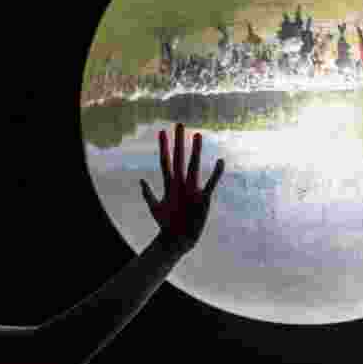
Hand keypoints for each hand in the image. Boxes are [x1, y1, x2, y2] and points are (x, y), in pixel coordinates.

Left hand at [140, 123, 224, 254]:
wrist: (177, 240)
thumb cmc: (165, 224)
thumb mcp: (155, 208)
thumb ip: (148, 194)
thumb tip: (141, 180)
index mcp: (169, 184)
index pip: (165, 161)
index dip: (163, 147)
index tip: (161, 131)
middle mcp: (181, 182)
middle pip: (179, 158)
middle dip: (179, 142)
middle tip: (179, 124)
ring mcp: (192, 189)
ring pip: (194, 166)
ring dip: (195, 151)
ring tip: (198, 135)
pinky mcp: (203, 198)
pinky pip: (210, 183)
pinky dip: (215, 174)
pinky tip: (221, 162)